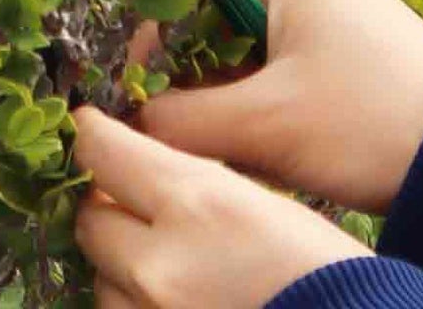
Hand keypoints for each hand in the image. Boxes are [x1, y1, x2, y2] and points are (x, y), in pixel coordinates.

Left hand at [74, 107, 366, 307]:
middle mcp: (160, 263)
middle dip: (110, 209)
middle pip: (92, 221)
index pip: (104, 153)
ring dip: (125, 268)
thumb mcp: (266, 205)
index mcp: (198, 204)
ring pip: (103, 281)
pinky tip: (177, 298)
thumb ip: (197, 187)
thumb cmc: (330, 272)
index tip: (93, 130)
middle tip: (134, 204)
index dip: (95, 138)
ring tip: (170, 265)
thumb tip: (140, 176)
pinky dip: (140, 305)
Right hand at [136, 0, 422, 211]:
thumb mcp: (260, 123)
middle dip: (199, 88)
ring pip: (245, 62)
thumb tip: (126, 122)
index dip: (157, 52)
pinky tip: (270, 150)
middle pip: (214, 31)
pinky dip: (265, 113)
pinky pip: (279, 77)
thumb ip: (178, 119)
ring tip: (240, 148)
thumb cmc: (366, 120)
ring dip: (232, 108)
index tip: (144, 103)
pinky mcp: (346, 55)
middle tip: (196, 137)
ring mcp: (329, 15)